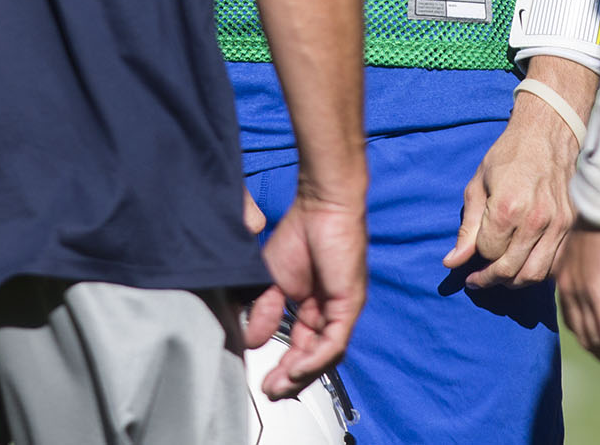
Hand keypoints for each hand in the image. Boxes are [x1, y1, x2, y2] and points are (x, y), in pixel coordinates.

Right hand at [243, 195, 366, 399]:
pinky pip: (334, 342)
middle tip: (270, 392)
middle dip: (291, 378)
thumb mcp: (271, 281)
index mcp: (312, 308)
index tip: (262, 380)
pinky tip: (296, 368)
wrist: (321, 207)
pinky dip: (315, 359)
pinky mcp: (350, 306)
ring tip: (279, 387)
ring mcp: (341, 311)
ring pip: (325, 356)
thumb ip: (263, 311)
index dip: (281, 366)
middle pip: (313, 357)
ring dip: (302, 375)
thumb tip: (250, 340)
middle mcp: (329, 313)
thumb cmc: (300, 233)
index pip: (299, 346)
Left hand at [444, 94, 580, 288]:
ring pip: (535, 274)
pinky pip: (555, 265)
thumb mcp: (478, 185)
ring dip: (514, 281)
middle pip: (511, 270)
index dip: (476, 257)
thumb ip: (468, 227)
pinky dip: (538, 271)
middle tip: (479, 279)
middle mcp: (536, 220)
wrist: (549, 133)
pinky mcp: (573, 226)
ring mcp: (558, 225)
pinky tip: (525, 263)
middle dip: (490, 279)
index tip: (470, 256)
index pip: (488, 253)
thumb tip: (452, 262)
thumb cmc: (509, 155)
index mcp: (508, 207)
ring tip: (501, 274)